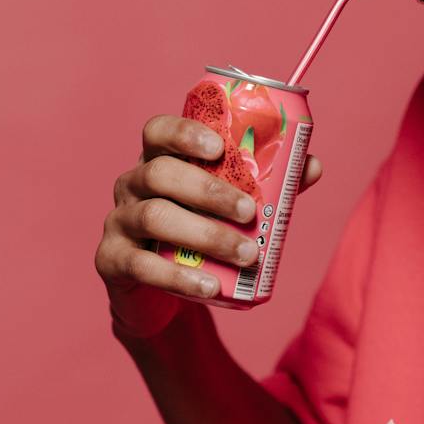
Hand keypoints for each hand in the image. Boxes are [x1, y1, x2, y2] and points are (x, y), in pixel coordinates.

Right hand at [93, 113, 321, 339]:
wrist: (157, 292)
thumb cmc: (194, 234)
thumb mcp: (225, 208)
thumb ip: (267, 185)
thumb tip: (311, 165)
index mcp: (157, 161)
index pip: (157, 131)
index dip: (185, 133)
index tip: (219, 147)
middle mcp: (131, 185)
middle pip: (159, 173)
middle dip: (209, 191)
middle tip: (250, 212)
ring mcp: (118, 222)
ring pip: (155, 217)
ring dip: (205, 235)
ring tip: (247, 255)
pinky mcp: (111, 261)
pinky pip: (142, 266)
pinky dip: (180, 278)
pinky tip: (211, 287)